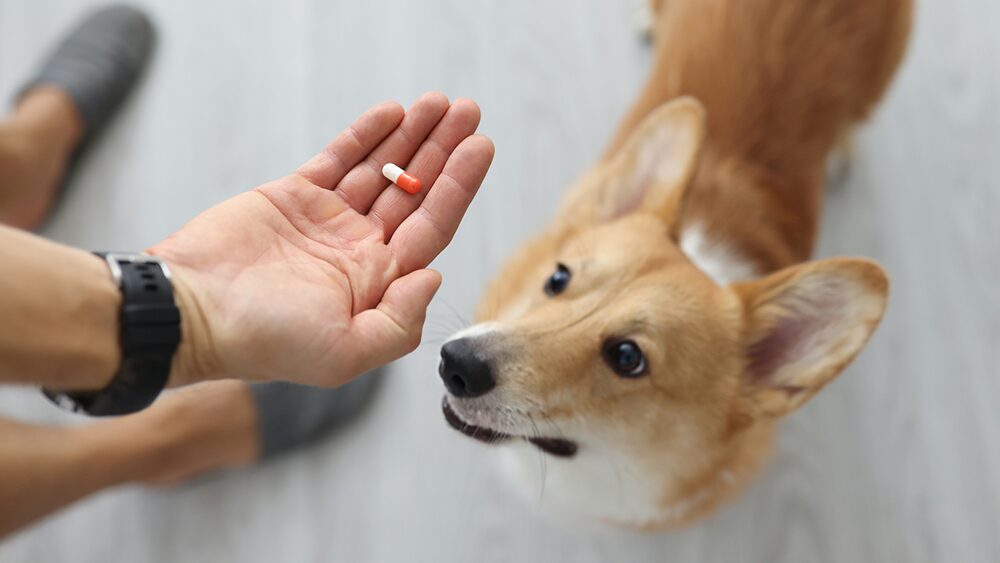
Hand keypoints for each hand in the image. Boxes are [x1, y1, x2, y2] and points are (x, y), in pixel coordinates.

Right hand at [149, 93, 492, 386]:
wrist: (190, 312)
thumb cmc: (263, 342)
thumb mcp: (345, 353)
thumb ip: (399, 322)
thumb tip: (434, 276)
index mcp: (377, 284)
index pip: (432, 227)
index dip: (459, 187)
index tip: (481, 148)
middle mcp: (358, 251)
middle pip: (414, 192)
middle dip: (443, 152)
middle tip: (470, 112)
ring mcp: (327, 221)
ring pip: (381, 170)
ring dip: (412, 137)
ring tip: (440, 103)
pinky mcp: (293, 197)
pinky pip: (339, 158)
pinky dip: (366, 136)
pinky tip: (394, 113)